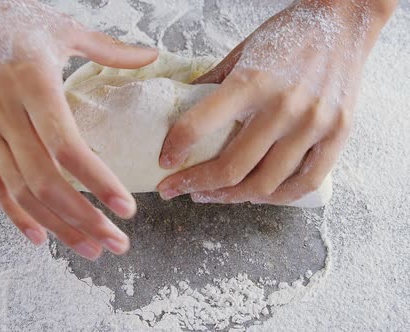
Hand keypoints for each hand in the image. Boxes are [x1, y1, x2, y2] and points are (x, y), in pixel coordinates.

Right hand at [0, 0, 157, 259]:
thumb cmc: (12, 18)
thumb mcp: (63, 27)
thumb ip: (108, 49)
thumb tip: (151, 57)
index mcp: (33, 83)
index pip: (66, 146)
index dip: (97, 180)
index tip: (126, 208)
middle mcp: (6, 111)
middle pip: (45, 180)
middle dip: (83, 217)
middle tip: (117, 243)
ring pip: (20, 189)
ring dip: (56, 224)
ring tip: (89, 248)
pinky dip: (15, 214)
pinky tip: (40, 237)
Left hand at [157, 0, 395, 205]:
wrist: (345, 18)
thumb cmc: (288, 34)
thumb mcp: (241, 51)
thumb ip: (212, 84)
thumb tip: (181, 111)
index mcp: (252, 81)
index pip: (201, 125)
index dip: (176, 148)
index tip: (164, 162)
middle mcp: (283, 107)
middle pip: (232, 167)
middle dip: (195, 185)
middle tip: (177, 189)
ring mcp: (313, 124)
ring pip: (266, 184)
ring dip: (230, 197)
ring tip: (211, 196)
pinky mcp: (338, 134)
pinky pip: (305, 182)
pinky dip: (277, 198)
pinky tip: (255, 196)